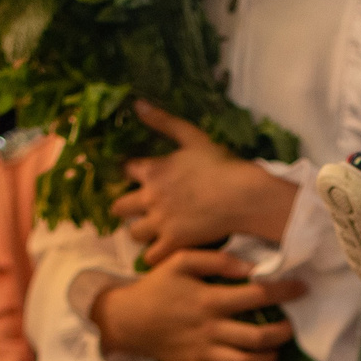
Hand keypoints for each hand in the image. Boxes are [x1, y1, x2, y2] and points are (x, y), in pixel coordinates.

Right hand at [91, 249, 302, 360]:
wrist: (124, 318)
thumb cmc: (156, 286)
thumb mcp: (180, 261)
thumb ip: (216, 260)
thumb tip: (250, 267)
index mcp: (209, 300)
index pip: (256, 296)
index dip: (284, 291)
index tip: (302, 288)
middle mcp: (209, 329)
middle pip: (257, 337)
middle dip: (282, 333)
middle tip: (290, 326)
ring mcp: (201, 352)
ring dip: (266, 359)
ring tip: (274, 349)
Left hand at [113, 102, 300, 263]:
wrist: (242, 196)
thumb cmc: (220, 165)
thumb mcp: (192, 137)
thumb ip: (164, 122)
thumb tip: (137, 103)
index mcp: (152, 170)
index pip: (124, 171)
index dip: (129, 173)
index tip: (136, 176)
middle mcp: (149, 197)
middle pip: (119, 207)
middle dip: (125, 207)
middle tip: (140, 209)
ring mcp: (159, 223)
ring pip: (133, 233)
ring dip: (140, 232)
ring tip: (153, 230)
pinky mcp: (172, 243)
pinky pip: (150, 257)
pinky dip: (154, 256)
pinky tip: (163, 251)